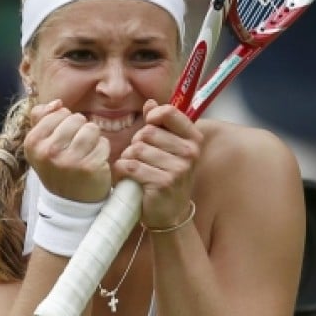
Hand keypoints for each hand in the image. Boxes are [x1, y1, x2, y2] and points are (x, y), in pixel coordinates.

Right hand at [23, 99, 111, 202]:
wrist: (70, 201)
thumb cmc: (58, 167)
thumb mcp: (42, 144)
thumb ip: (43, 118)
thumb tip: (57, 103)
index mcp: (32, 142)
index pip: (60, 112)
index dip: (67, 123)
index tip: (63, 140)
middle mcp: (48, 151)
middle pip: (77, 118)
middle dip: (81, 129)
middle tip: (76, 148)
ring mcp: (69, 160)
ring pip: (92, 128)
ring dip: (94, 138)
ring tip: (86, 152)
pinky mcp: (89, 167)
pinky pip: (104, 143)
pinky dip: (102, 150)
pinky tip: (95, 161)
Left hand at [114, 99, 203, 228]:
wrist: (170, 213)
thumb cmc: (167, 176)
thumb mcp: (169, 149)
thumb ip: (160, 124)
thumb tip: (150, 102)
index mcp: (193, 139)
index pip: (169, 113)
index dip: (153, 116)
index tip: (149, 126)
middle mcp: (189, 152)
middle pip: (147, 132)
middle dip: (137, 143)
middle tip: (141, 157)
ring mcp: (178, 168)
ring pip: (136, 149)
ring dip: (128, 158)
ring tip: (135, 168)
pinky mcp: (162, 183)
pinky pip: (130, 166)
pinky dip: (122, 171)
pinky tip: (128, 177)